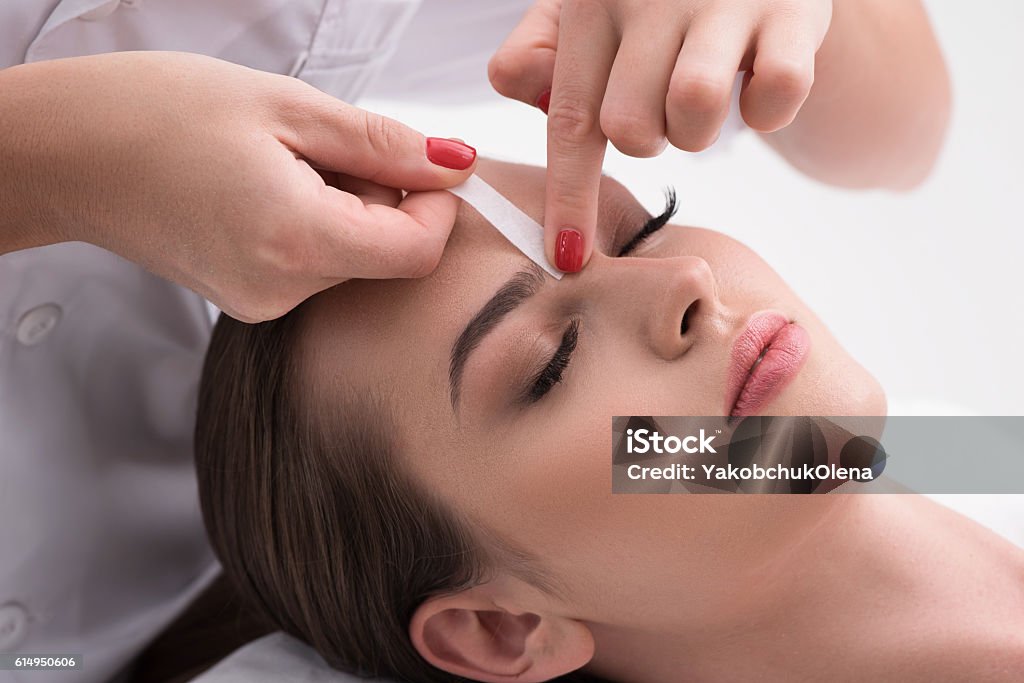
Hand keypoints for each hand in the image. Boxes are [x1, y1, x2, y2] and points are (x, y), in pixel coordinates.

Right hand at [0, 51, 476, 321]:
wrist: (69, 152)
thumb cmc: (155, 116)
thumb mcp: (286, 107)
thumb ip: (382, 143)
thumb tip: (453, 163)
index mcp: (297, 240)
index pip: (417, 253)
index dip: (436, 206)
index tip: (420, 164)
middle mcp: (281, 290)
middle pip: (386, 256)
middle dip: (381, 198)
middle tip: (322, 148)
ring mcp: (262, 303)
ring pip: (352, 260)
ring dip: (344, 209)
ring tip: (280, 165)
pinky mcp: (248, 300)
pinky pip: (315, 265)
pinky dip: (315, 225)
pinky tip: (267, 190)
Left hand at [488, 0, 832, 271]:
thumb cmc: (658, 2)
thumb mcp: (592, 16)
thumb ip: (539, 52)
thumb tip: (517, 86)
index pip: (569, 117)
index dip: (567, 196)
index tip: (567, 257)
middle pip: (630, 129)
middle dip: (646, 142)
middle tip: (662, 107)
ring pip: (693, 113)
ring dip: (698, 132)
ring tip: (704, 97)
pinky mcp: (793, 11)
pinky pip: (776, 97)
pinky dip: (767, 113)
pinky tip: (758, 84)